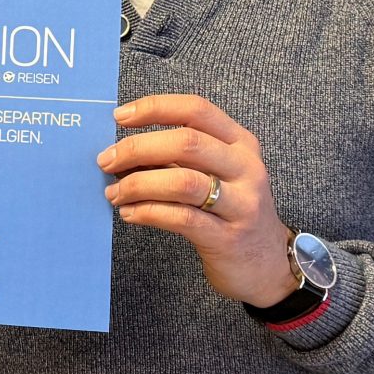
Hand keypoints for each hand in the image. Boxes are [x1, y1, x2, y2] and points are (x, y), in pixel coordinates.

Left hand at [98, 93, 294, 306]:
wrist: (266, 265)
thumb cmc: (231, 212)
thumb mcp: (217, 174)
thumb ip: (180, 158)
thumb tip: (125, 148)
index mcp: (240, 143)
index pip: (196, 110)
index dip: (155, 108)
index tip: (119, 116)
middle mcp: (245, 168)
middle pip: (187, 143)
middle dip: (138, 148)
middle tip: (107, 161)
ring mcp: (241, 204)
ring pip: (182, 181)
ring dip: (139, 184)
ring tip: (114, 192)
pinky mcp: (227, 238)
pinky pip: (181, 218)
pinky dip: (148, 212)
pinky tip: (129, 213)